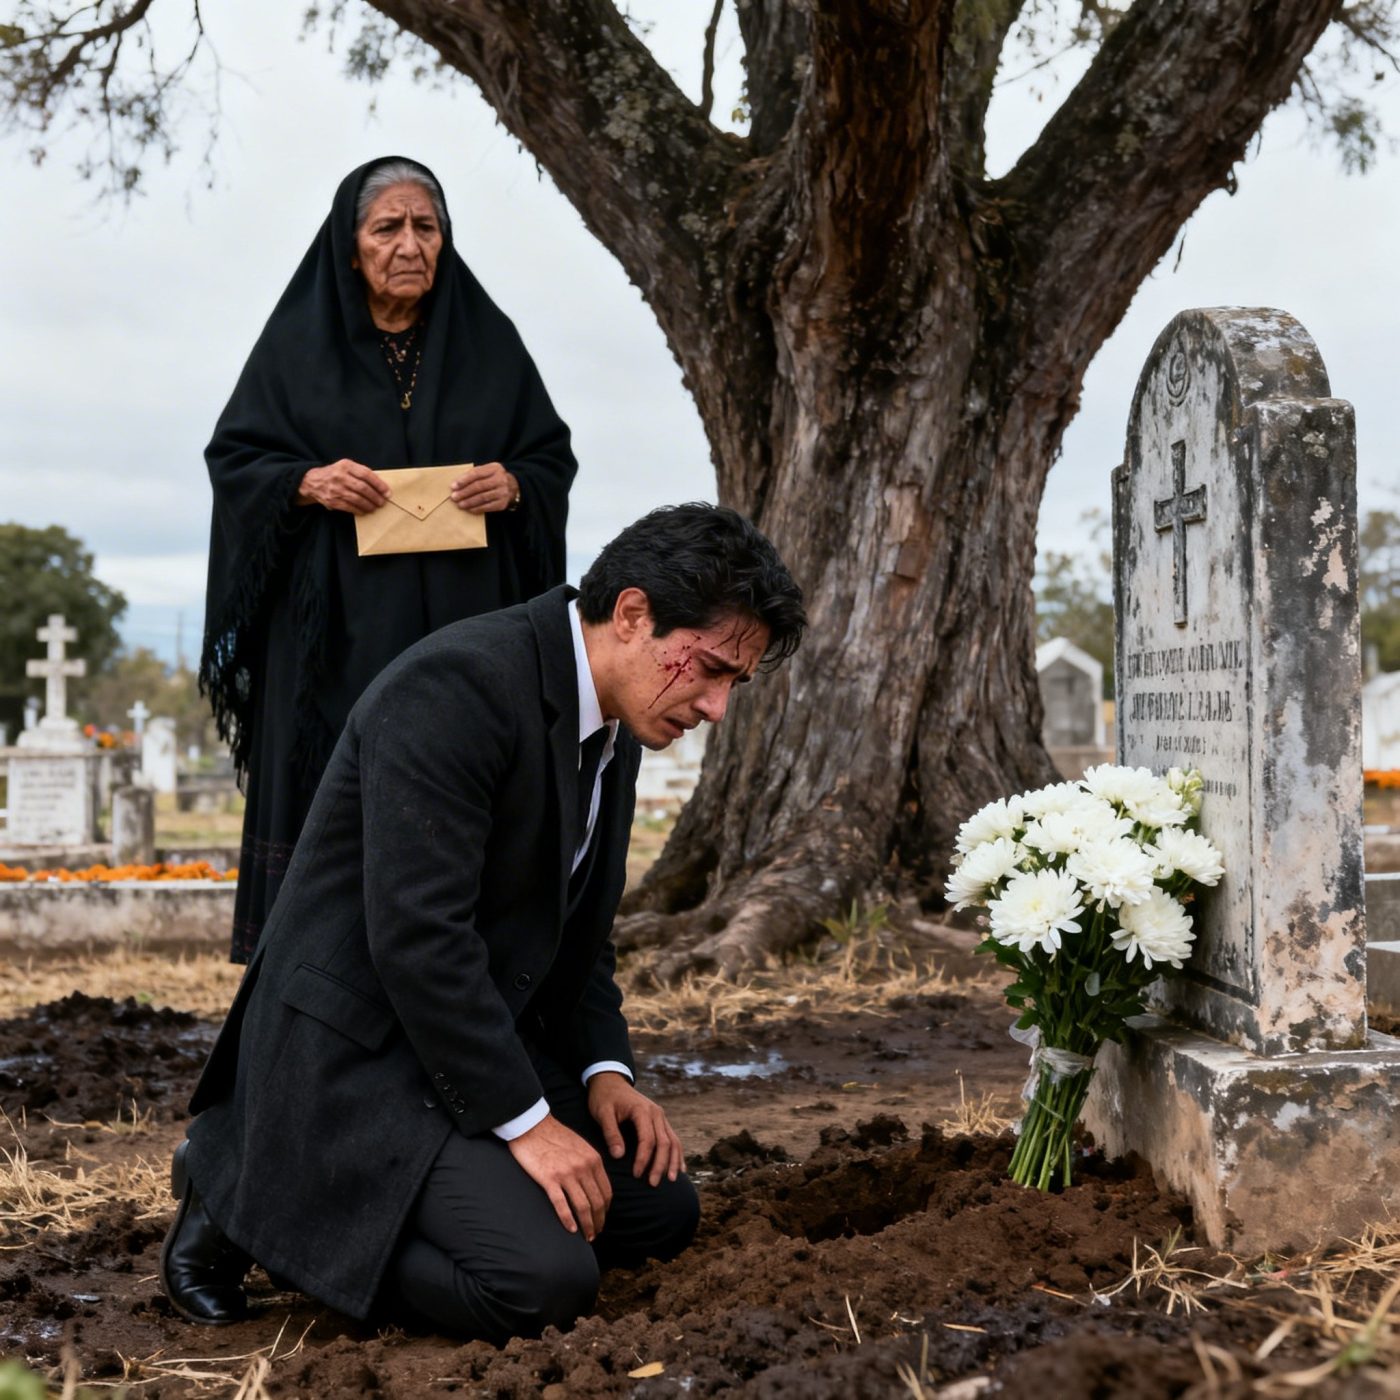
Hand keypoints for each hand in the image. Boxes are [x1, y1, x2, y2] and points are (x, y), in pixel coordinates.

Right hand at [298, 459, 389, 514]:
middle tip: (382, 502)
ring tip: (375, 507)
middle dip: (375, 496)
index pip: (366, 474)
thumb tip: (380, 485)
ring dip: (369, 505)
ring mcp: (335, 489)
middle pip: (362, 488)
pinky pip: (349, 507)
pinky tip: (364, 511)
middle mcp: (340, 476)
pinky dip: (359, 510)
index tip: (387, 492)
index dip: (379, 484)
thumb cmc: (335, 474)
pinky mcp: (332, 500)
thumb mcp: (346, 467)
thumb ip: (360, 472)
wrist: (313, 481)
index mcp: (345, 465)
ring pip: (357, 499)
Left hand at [451, 461, 518, 513]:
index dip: (463, 480)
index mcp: (494, 468)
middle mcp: (500, 479)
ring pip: (482, 497)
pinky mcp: (502, 503)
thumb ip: (474, 474)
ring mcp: (502, 492)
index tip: (453, 486)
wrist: (514, 487)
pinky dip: (477, 508)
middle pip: (479, 486)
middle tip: (454, 497)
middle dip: (464, 492)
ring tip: (459, 504)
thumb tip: (457, 484)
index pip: (476, 474)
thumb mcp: (487, 471)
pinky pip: (487, 507)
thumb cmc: (494, 478)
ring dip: (469, 502)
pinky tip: (469, 509)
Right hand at [507, 1114, 611, 1239]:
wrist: (532, 1125)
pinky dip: (568, 1220)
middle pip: (597, 1202)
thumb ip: (590, 1164)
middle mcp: (583, 1167)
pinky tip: (571, 1230)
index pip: (606, 1192)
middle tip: (595, 1233)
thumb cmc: (555, 1136)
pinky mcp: (549, 1179)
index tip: (602, 1219)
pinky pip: (562, 1205)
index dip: (606, 1210)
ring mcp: (567, 1174)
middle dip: (598, 1221)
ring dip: (587, 1225)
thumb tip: (594, 1185)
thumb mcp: (581, 1146)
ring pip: (583, 1207)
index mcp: (593, 1159)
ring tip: (586, 1237)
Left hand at [588, 1072, 684, 1186]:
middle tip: (652, 1184)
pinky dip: (677, 1153)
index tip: (636, 1175)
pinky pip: (673, 1138)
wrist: (610, 1081)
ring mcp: (660, 1116)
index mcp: (643, 1111)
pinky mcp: (660, 1120)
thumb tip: (619, 1156)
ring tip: (672, 1180)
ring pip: (673, 1141)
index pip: (648, 1140)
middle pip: (664, 1142)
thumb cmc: (604, 1097)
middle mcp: (656, 1113)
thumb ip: (611, 1133)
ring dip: (673, 1161)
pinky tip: (680, 1168)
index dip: (643, 1159)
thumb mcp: (602, 1113)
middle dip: (660, 1165)